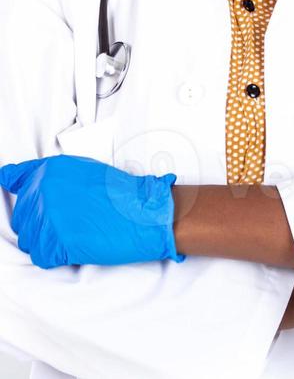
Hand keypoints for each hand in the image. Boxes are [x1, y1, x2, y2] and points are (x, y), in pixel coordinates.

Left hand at [0, 155, 178, 267]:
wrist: (147, 214)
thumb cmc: (122, 194)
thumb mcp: (83, 170)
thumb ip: (48, 175)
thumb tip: (11, 178)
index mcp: (48, 172)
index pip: (14, 182)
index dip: (28, 197)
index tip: (37, 204)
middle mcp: (43, 192)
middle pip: (22, 217)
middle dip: (42, 223)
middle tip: (71, 223)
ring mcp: (47, 218)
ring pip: (29, 239)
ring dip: (49, 241)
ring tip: (75, 234)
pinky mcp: (56, 243)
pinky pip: (41, 256)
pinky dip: (57, 256)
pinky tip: (75, 246)